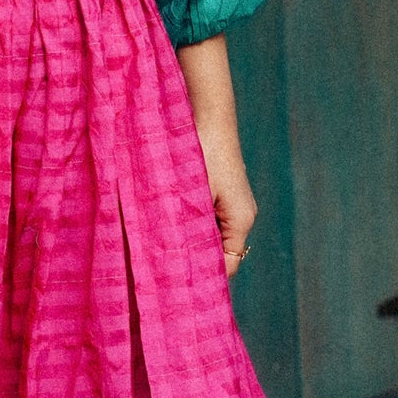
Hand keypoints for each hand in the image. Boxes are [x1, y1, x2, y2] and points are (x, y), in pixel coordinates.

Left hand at [175, 34, 259, 279]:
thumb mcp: (190, 194)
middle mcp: (239, 215)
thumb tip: (171, 263)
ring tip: (156, 254)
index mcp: (240, 219)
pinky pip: (202, 220)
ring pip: (207, 237)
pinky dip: (184, 226)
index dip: (202, 278)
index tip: (172, 287)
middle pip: (218, 254)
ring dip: (185, 243)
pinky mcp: (215, 192)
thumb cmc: (199, 149)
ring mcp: (228, 204)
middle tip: (159, 277)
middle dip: (191, 264)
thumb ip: (186, 229)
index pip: (227, 266)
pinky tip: (160, 227)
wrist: (204, 110)